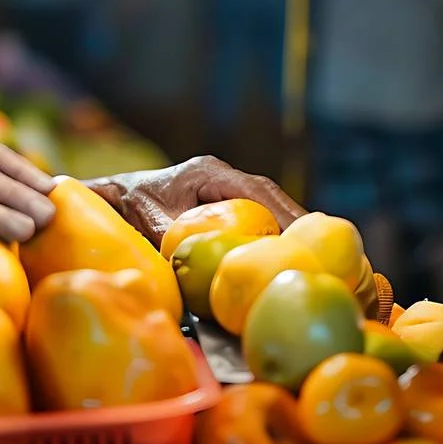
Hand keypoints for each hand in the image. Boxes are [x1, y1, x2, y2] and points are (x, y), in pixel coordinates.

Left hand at [88, 155, 304, 247]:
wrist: (119, 196)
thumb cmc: (134, 206)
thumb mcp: (152, 223)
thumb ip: (175, 241)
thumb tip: (197, 270)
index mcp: (210, 173)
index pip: (258, 191)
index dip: (285, 214)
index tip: (306, 236)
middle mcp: (223, 175)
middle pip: (272, 196)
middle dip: (298, 222)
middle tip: (324, 249)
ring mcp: (226, 186)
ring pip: (269, 203)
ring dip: (291, 227)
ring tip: (317, 254)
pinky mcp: (226, 200)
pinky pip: (258, 213)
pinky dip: (276, 230)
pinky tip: (290, 253)